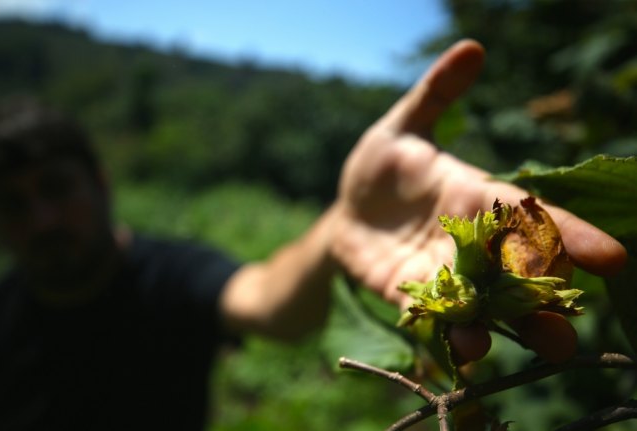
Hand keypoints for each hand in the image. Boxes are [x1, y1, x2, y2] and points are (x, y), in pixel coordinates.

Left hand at [331, 39, 626, 362]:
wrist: (348, 210)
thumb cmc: (381, 165)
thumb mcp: (401, 127)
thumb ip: (435, 94)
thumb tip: (472, 49)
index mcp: (473, 197)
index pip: (528, 216)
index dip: (568, 234)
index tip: (610, 256)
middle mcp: (467, 241)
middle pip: (516, 271)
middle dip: (546, 297)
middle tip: (576, 325)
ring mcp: (440, 272)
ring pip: (482, 301)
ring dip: (506, 325)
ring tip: (534, 349)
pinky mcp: (408, 293)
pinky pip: (433, 315)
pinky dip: (449, 331)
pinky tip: (464, 351)